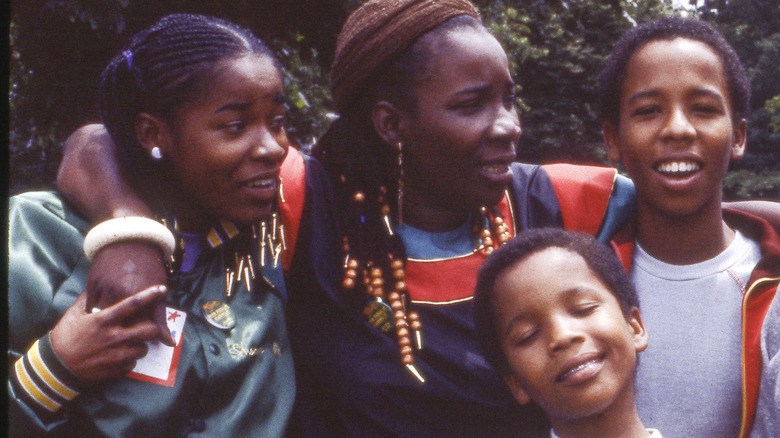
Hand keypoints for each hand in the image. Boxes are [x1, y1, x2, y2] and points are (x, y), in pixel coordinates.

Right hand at [51, 285, 167, 380]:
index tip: (162, 289)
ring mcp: (117, 355)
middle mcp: (114, 337)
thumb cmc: (64, 337)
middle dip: (151, 327)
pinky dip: (129, 360)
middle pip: (150, 330)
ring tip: (129, 343)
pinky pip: (133, 364)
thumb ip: (87, 300)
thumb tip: (93, 288)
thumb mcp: (73, 315)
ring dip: (140, 345)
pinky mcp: (117, 370)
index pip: (133, 304)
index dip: (150, 295)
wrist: (56, 367)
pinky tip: (119, 356)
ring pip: (144, 348)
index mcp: (104, 320)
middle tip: (144, 327)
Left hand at [86, 241, 174, 345]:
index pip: (105, 323)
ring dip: (142, 336)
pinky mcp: (158, 295)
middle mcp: (128, 299)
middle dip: (123, 338)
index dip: (104, 333)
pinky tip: (168, 342)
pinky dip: (164, 331)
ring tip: (139, 345)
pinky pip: (162, 316)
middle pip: (125, 327)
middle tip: (119, 346)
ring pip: (143, 325)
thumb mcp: (95, 280)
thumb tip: (92, 319)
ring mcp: (145, 298)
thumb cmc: (110, 260)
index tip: (101, 341)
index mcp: (109, 295)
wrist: (133, 240)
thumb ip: (93, 301)